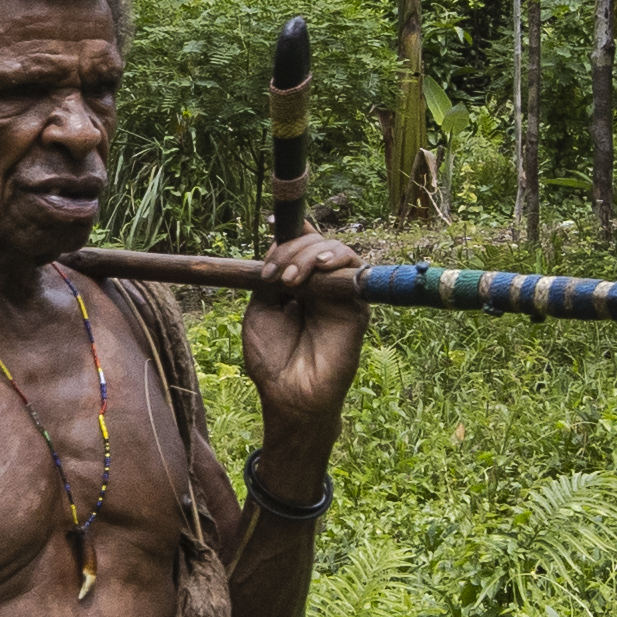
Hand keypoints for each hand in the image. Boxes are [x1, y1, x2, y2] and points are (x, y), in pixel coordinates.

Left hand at [244, 225, 371, 440]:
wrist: (289, 395)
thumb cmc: (271, 359)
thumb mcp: (259, 310)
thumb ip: (269, 278)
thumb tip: (277, 243)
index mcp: (296, 286)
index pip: (299, 248)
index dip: (290, 233)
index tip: (271, 221)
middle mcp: (320, 287)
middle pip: (315, 244)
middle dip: (291, 249)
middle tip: (274, 274)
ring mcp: (339, 296)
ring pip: (335, 252)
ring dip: (310, 254)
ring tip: (291, 278)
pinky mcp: (357, 308)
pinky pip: (354, 272)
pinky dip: (336, 261)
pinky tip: (318, 267)